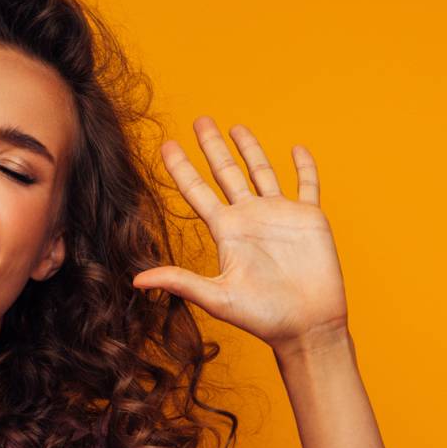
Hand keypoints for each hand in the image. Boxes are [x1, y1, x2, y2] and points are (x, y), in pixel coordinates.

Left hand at [132, 116, 348, 352]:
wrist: (306, 326)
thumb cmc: (262, 317)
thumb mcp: (217, 297)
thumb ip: (181, 282)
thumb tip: (136, 280)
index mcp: (226, 231)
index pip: (197, 191)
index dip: (181, 168)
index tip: (166, 145)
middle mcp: (249, 218)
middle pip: (226, 173)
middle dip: (212, 147)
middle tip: (199, 121)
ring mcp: (279, 215)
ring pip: (261, 172)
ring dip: (250, 149)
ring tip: (237, 128)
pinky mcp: (309, 218)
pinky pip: (307, 185)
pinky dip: (304, 167)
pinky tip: (296, 149)